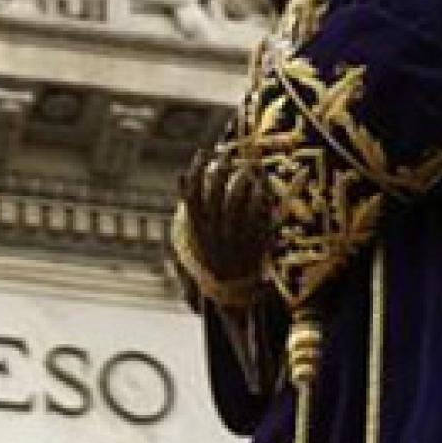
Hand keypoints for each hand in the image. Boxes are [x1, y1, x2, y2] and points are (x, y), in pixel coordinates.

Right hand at [179, 151, 272, 294]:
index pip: (192, 194)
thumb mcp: (193, 241)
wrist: (232, 290)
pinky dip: (259, 198)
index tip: (201, 152)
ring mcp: (233, 236)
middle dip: (220, 169)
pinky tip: (261, 185)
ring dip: (241, 180)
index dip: (196, 171)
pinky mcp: (252, 241)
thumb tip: (180, 184)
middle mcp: (212, 232)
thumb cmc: (211, 261)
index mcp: (197, 230)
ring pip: (236, 201)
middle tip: (227, 153)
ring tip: (246, 166)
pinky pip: (257, 215)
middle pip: (215, 193)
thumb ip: (187, 215)